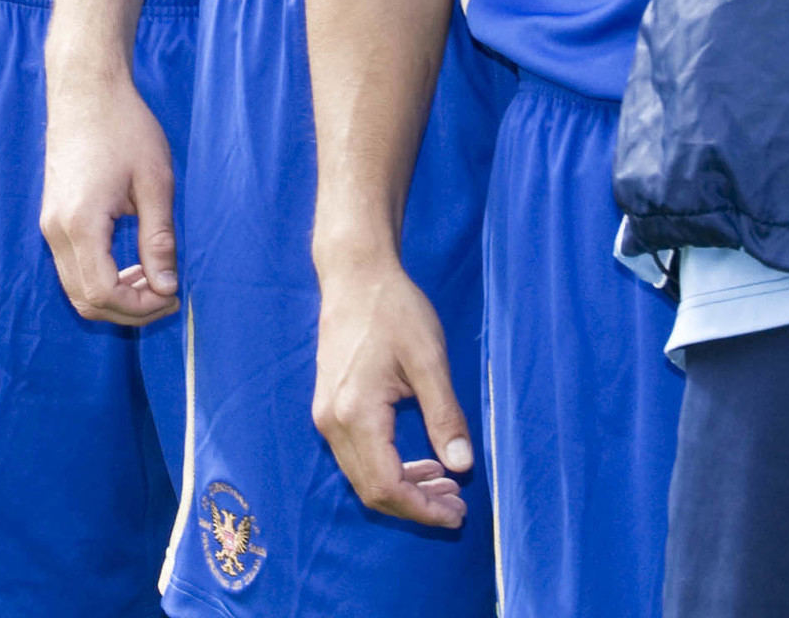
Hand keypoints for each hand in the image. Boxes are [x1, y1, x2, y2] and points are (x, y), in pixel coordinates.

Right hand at [39, 69, 180, 322]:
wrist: (86, 89)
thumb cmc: (124, 127)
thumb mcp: (155, 183)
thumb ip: (159, 240)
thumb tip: (168, 288)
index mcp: (81, 223)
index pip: (104, 294)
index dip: (140, 307)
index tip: (173, 297)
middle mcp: (56, 230)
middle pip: (85, 300)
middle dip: (128, 310)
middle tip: (168, 294)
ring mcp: (50, 225)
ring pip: (76, 288)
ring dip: (115, 295)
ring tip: (154, 278)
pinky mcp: (52, 218)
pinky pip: (73, 267)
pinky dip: (101, 278)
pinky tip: (132, 263)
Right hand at [312, 249, 471, 529]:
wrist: (355, 274)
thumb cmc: (393, 309)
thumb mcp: (430, 360)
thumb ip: (445, 416)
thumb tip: (462, 466)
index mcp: (356, 413)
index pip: (387, 486)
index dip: (423, 509)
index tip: (458, 513)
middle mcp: (332, 421)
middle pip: (371, 489)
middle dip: (416, 505)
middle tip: (458, 504)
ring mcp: (326, 415)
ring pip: (362, 475)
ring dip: (403, 488)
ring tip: (445, 484)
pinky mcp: (329, 406)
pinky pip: (356, 455)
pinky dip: (388, 468)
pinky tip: (419, 461)